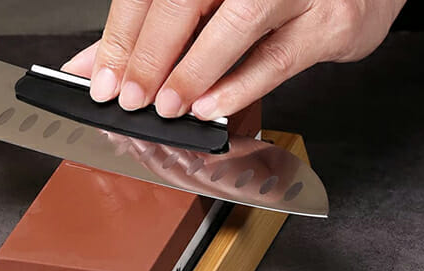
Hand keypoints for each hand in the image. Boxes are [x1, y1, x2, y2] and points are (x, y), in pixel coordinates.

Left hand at [64, 0, 405, 119]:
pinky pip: (277, 58)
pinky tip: (211, 107)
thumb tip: (95, 64)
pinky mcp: (328, 21)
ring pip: (234, 26)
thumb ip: (151, 26)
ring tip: (166, 107)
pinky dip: (238, 87)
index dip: (120, 38)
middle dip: (149, 57)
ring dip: (192, 73)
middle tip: (128, 97)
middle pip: (183, 2)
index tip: (102, 80)